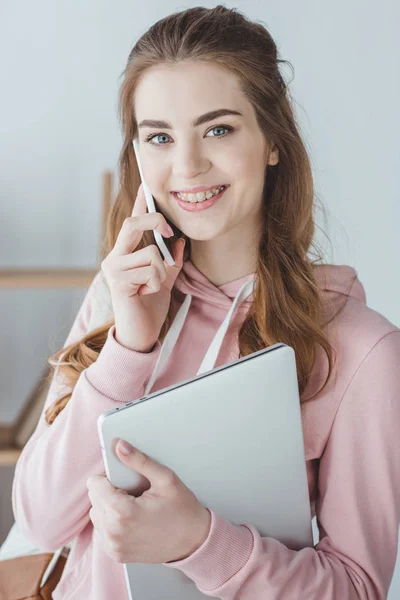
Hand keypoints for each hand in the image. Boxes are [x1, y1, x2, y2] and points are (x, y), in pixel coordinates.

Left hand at [86, 440, 210, 563]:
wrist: (195, 542)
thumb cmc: (183, 510)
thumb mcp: (165, 478)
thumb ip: (139, 460)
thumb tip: (119, 446)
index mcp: (122, 512)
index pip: (94, 485)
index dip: (109, 476)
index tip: (127, 479)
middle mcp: (113, 532)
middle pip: (94, 499)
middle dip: (110, 492)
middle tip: (135, 493)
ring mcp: (113, 546)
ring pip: (96, 514)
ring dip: (109, 507)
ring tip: (134, 507)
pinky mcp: (116, 554)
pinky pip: (102, 531)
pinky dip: (112, 522)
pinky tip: (132, 520)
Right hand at [101, 182, 185, 351]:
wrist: (141, 333)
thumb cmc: (149, 306)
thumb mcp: (166, 279)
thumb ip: (172, 261)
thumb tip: (181, 242)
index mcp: (125, 254)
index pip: (132, 223)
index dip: (140, 204)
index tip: (145, 185)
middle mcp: (114, 258)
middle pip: (132, 224)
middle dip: (155, 222)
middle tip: (171, 232)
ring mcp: (113, 269)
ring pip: (151, 253)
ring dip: (162, 272)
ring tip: (152, 288)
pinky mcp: (118, 282)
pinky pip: (151, 270)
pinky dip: (157, 283)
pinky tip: (146, 294)